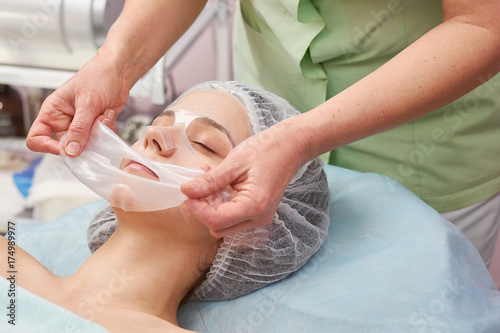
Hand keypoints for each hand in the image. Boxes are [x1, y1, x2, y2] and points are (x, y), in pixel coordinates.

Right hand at [26, 53, 129, 155]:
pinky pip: (100, 141)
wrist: (117, 73)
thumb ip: (80, 128)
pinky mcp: (95, 128)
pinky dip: (108, 131)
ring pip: (86, 146)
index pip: (36, 138)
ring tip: (104, 115)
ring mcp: (81, 127)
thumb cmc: (97, 77)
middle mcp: (64, 122)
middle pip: (66, 147)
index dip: (47, 147)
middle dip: (84, 141)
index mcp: (52, 112)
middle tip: (95, 128)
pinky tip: (109, 115)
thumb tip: (71, 151)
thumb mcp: (87, 103)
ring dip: (99, 134)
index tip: (66, 149)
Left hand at [181, 124, 307, 236]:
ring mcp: (259, 217)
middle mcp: (258, 218)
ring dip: (212, 206)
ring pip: (224, 224)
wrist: (290, 146)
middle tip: (198, 185)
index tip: (187, 191)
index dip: (196, 208)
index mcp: (254, 206)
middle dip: (203, 208)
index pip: (215, 220)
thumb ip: (210, 181)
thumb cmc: (266, 150)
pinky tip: (220, 184)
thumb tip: (187, 191)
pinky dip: (222, 204)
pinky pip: (233, 216)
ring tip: (210, 180)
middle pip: (218, 227)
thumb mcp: (234, 163)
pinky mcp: (258, 213)